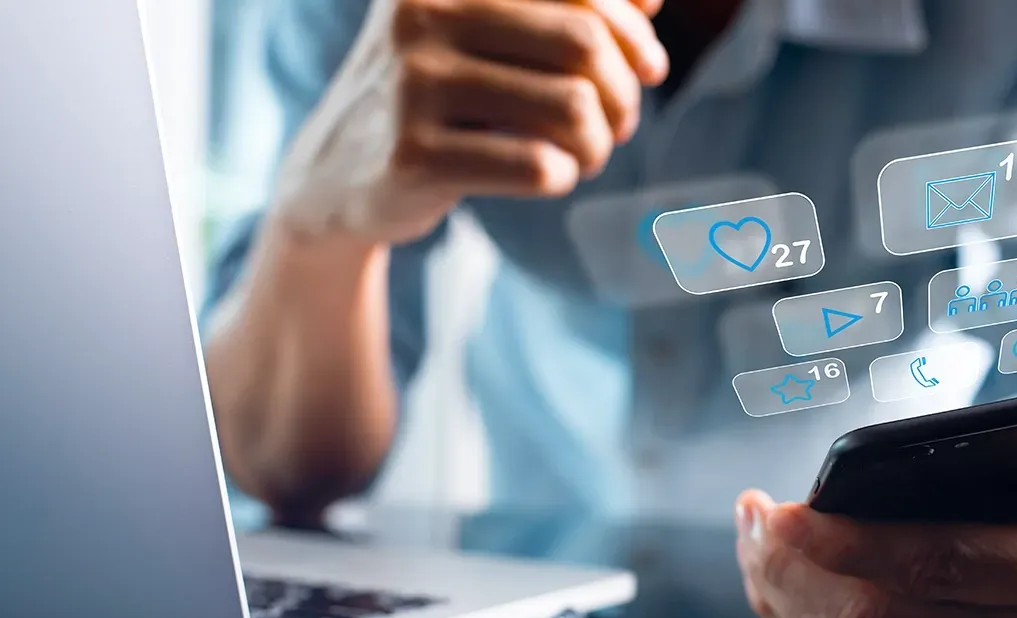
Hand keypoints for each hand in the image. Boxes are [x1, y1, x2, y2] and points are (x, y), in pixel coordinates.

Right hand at [271, 0, 668, 244]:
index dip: (633, 27)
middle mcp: (423, 13)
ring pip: (570, 107)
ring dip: (599, 142)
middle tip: (619, 123)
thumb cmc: (435, 93)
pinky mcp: (414, 156)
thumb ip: (560, 8)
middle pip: (584, 43)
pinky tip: (553, 175)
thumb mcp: (484, 34)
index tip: (652, 65)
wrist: (338, 173)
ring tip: (588, 153)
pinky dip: (565, 174)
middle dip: (622, 91)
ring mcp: (412, 84)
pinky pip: (538, 166)